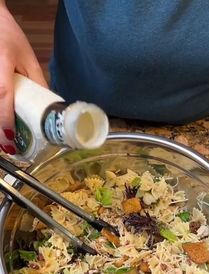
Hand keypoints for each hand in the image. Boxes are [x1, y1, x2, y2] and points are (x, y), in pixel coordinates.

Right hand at [0, 4, 47, 154]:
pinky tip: (1, 128)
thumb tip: (49, 107)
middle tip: (9, 148)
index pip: (3, 95)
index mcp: (2, 64)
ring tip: (4, 143)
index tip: (11, 137)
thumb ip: (38, 81)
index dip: (5, 119)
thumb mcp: (29, 58)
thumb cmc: (8, 36)